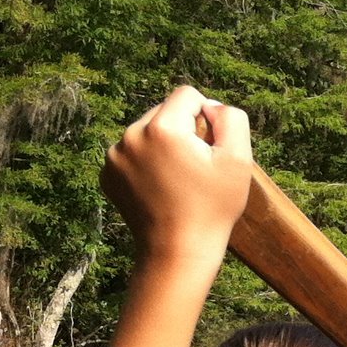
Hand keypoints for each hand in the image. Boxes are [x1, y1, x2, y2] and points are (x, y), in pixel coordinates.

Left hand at [102, 87, 252, 261]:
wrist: (178, 250)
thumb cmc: (213, 206)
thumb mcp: (239, 160)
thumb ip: (231, 118)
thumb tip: (210, 106)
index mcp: (162, 128)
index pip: (188, 95)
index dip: (207, 116)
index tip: (212, 146)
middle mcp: (131, 135)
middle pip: (164, 112)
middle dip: (183, 131)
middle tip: (196, 168)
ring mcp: (114, 156)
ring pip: (147, 132)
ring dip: (164, 146)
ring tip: (178, 180)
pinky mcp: (107, 173)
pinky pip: (133, 153)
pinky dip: (147, 163)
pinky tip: (161, 188)